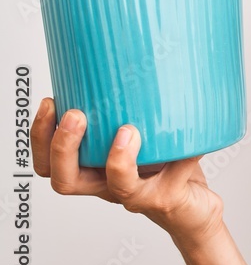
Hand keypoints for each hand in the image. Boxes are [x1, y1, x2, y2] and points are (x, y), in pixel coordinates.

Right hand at [30, 97, 224, 243]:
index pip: (50, 162)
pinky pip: (174, 177)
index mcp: (93, 169)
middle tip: (75, 114)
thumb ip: (134, 106)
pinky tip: (195, 142)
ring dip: (118, 158)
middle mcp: (108, 184)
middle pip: (66, 179)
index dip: (41, 137)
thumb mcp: (143, 132)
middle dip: (64, 146)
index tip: (50, 101)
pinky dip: (185, 156)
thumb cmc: (165, 167)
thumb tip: (139, 57)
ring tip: (127, 130)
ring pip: (117, 186)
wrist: (193, 207)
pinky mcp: (167, 198)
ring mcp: (138, 194)